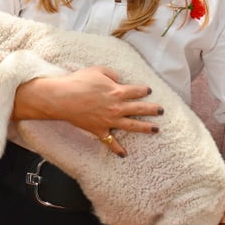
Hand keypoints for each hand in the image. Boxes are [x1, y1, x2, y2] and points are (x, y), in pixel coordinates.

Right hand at [17, 66, 161, 156]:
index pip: (137, 91)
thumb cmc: (78, 82)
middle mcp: (117, 107)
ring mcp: (109, 120)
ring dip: (145, 128)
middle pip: (140, 109)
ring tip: (156, 130)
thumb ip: (111, 73)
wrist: (63, 98)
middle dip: (153, 110)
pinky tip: (124, 154)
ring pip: (132, 126)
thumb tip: (118, 79)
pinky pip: (110, 141)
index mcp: (117, 91)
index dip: (144, 90)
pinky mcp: (99, 130)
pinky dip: (117, 149)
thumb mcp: (96, 70)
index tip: (148, 91)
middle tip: (161, 111)